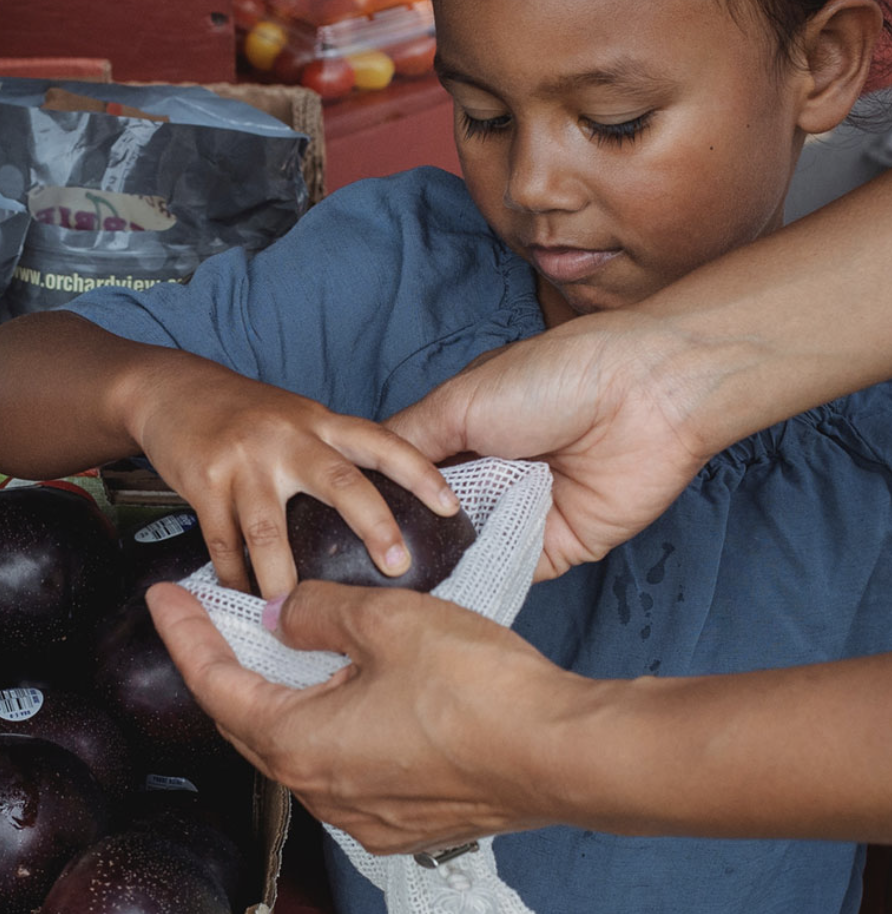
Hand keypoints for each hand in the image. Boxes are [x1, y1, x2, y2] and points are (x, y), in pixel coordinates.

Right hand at [127, 359, 456, 598]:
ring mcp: (244, 460)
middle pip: (341, 482)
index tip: (452, 507)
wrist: (170, 389)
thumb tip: (383, 504)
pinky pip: (223, 542)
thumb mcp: (294, 417)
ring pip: (270, 529)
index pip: (381, 442)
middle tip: (398, 568)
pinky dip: (233, 576)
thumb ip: (331, 451)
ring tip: (293, 611)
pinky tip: (243, 597)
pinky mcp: (204, 482)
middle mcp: (286, 438)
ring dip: (282, 577)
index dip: (419, 472)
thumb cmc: (241, 412)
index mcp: (317, 422)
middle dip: (375, 526)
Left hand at [146, 580, 583, 852]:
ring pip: (296, 745)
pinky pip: (342, 766)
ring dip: (278, 694)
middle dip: (225, 664)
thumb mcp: (385, 621)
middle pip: (248, 721)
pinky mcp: (405, 818)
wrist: (566, 755)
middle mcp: (323, 792)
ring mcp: (365, 813)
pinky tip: (342, 688)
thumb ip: (318, 611)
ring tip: (275, 644)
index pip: (215, 685)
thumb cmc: (481, 692)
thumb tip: (282, 612)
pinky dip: (325, 722)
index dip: (185, 636)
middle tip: (208, 614)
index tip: (164, 598)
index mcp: (301, 745)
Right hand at [384, 314, 713, 578]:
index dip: (373, 500)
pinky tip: (440, 592)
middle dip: (398, 540)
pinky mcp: (553, 549)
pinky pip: (507, 575)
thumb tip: (356, 473)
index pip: (403, 480)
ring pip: (461, 554)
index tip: (330, 525)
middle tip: (354, 563)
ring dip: (434, 566)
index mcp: (459, 438)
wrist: (642, 396)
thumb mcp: (458, 401)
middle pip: (428, 522)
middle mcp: (484, 479)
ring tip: (386, 583)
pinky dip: (479, 581)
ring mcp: (516, 516)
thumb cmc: (550, 378)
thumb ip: (407, 442)